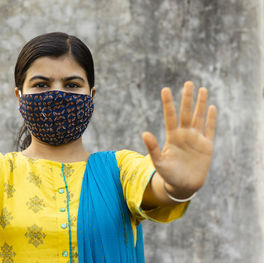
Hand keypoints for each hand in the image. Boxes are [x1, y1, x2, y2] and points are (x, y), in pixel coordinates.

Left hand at [142, 81, 216, 195]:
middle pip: (186, 113)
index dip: (168, 103)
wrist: (183, 186)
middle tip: (188, 83)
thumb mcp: (159, 162)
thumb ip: (152, 148)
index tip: (165, 89)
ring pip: (199, 117)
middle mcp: (184, 135)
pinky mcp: (207, 146)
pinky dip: (211, 119)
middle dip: (187, 98)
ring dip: (200, 104)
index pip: (170, 116)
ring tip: (201, 89)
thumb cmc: (168, 175)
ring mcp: (196, 139)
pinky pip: (210, 130)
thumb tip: (144, 133)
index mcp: (172, 137)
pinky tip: (211, 107)